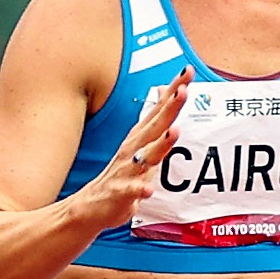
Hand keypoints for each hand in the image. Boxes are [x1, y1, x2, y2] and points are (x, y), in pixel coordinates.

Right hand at [81, 66, 191, 229]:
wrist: (91, 207)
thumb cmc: (122, 177)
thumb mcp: (141, 148)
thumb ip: (157, 128)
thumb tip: (170, 100)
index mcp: (140, 138)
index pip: (160, 110)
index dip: (173, 90)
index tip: (188, 71)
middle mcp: (134, 149)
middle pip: (156, 125)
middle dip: (170, 107)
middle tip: (184, 89)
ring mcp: (127, 170)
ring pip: (147, 155)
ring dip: (161, 143)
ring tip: (175, 131)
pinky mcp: (121, 193)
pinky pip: (132, 190)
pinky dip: (139, 189)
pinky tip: (148, 190)